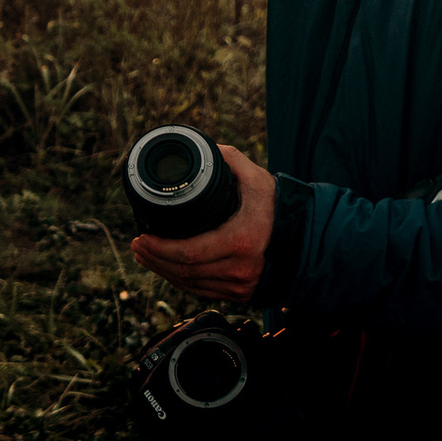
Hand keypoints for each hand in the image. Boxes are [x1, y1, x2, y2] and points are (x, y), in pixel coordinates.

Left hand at [130, 144, 274, 300]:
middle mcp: (241, 269)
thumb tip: (202, 147)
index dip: (160, 248)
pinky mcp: (241, 294)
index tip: (142, 236)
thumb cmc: (279, 207)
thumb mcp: (257, 178)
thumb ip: (229, 160)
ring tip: (145, 255)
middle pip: (185, 271)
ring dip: (163, 271)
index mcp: (241, 242)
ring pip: (191, 284)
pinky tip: (167, 269)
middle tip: (137, 245)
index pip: (189, 253)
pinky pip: (202, 291)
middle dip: (155, 259)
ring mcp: (241, 285)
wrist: (305, 239)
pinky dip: (181, 280)